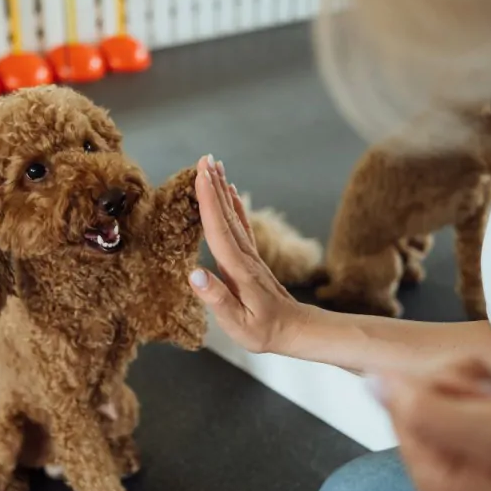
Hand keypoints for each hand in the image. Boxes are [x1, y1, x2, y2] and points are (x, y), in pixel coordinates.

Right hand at [187, 155, 307, 353]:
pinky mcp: (252, 258)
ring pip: (233, 215)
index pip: (218, 229)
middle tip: (205, 159)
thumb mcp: (238, 323)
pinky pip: (241, 224)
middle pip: (226, 215)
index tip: (200, 176)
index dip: (208, 201)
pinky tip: (232, 193)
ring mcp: (250, 255)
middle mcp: (244, 256)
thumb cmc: (264, 331)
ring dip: (223, 190)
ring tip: (214, 167)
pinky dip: (234, 205)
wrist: (296, 330)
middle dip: (214, 186)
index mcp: (237, 269)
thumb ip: (217, 298)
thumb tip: (194, 274)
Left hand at [372, 356, 490, 490]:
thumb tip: (370, 381)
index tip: (482, 402)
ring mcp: (473, 451)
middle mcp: (449, 469)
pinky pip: (486, 388)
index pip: (402, 405)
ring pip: (458, 384)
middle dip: (474, 385)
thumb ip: (426, 408)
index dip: (443, 389)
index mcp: (437, 481)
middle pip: (427, 392)